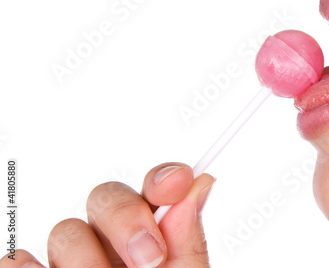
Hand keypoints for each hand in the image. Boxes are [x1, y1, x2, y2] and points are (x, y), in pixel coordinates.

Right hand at [0, 163, 214, 267]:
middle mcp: (111, 247)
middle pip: (106, 197)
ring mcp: (70, 265)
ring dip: (86, 260)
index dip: (163, 178)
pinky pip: (17, 263)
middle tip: (151, 258)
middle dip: (127, 219)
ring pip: (66, 231)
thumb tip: (200, 184)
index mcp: (154, 240)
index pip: (154, 189)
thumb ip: (189, 246)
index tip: (179, 183)